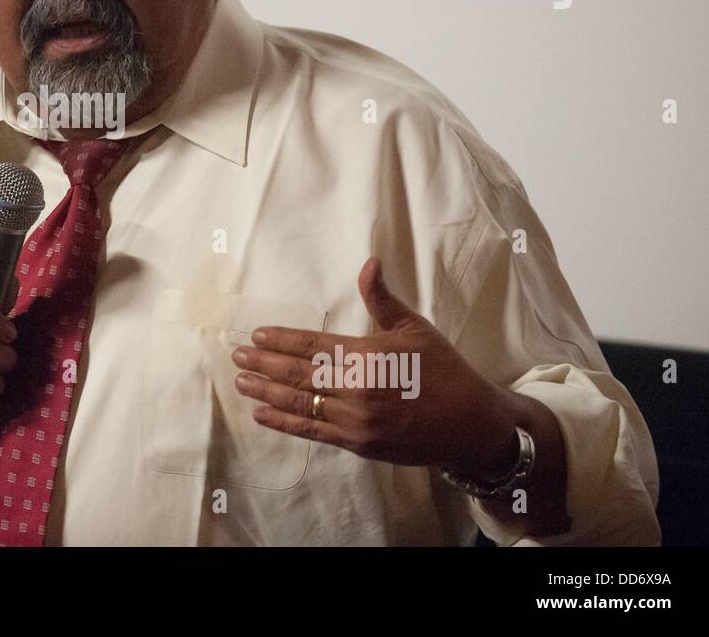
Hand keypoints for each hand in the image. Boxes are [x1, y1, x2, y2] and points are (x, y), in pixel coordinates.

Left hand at [231, 256, 519, 479]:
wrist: (471, 425)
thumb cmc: (444, 371)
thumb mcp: (416, 329)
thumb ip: (382, 300)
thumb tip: (369, 263)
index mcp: (369, 357)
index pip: (313, 346)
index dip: (282, 341)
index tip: (256, 335)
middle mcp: (358, 390)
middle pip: (300, 375)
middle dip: (264, 364)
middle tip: (237, 356)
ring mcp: (356, 421)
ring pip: (301, 404)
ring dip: (267, 392)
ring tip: (241, 382)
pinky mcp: (358, 444)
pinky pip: (313, 431)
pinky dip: (285, 423)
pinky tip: (262, 414)